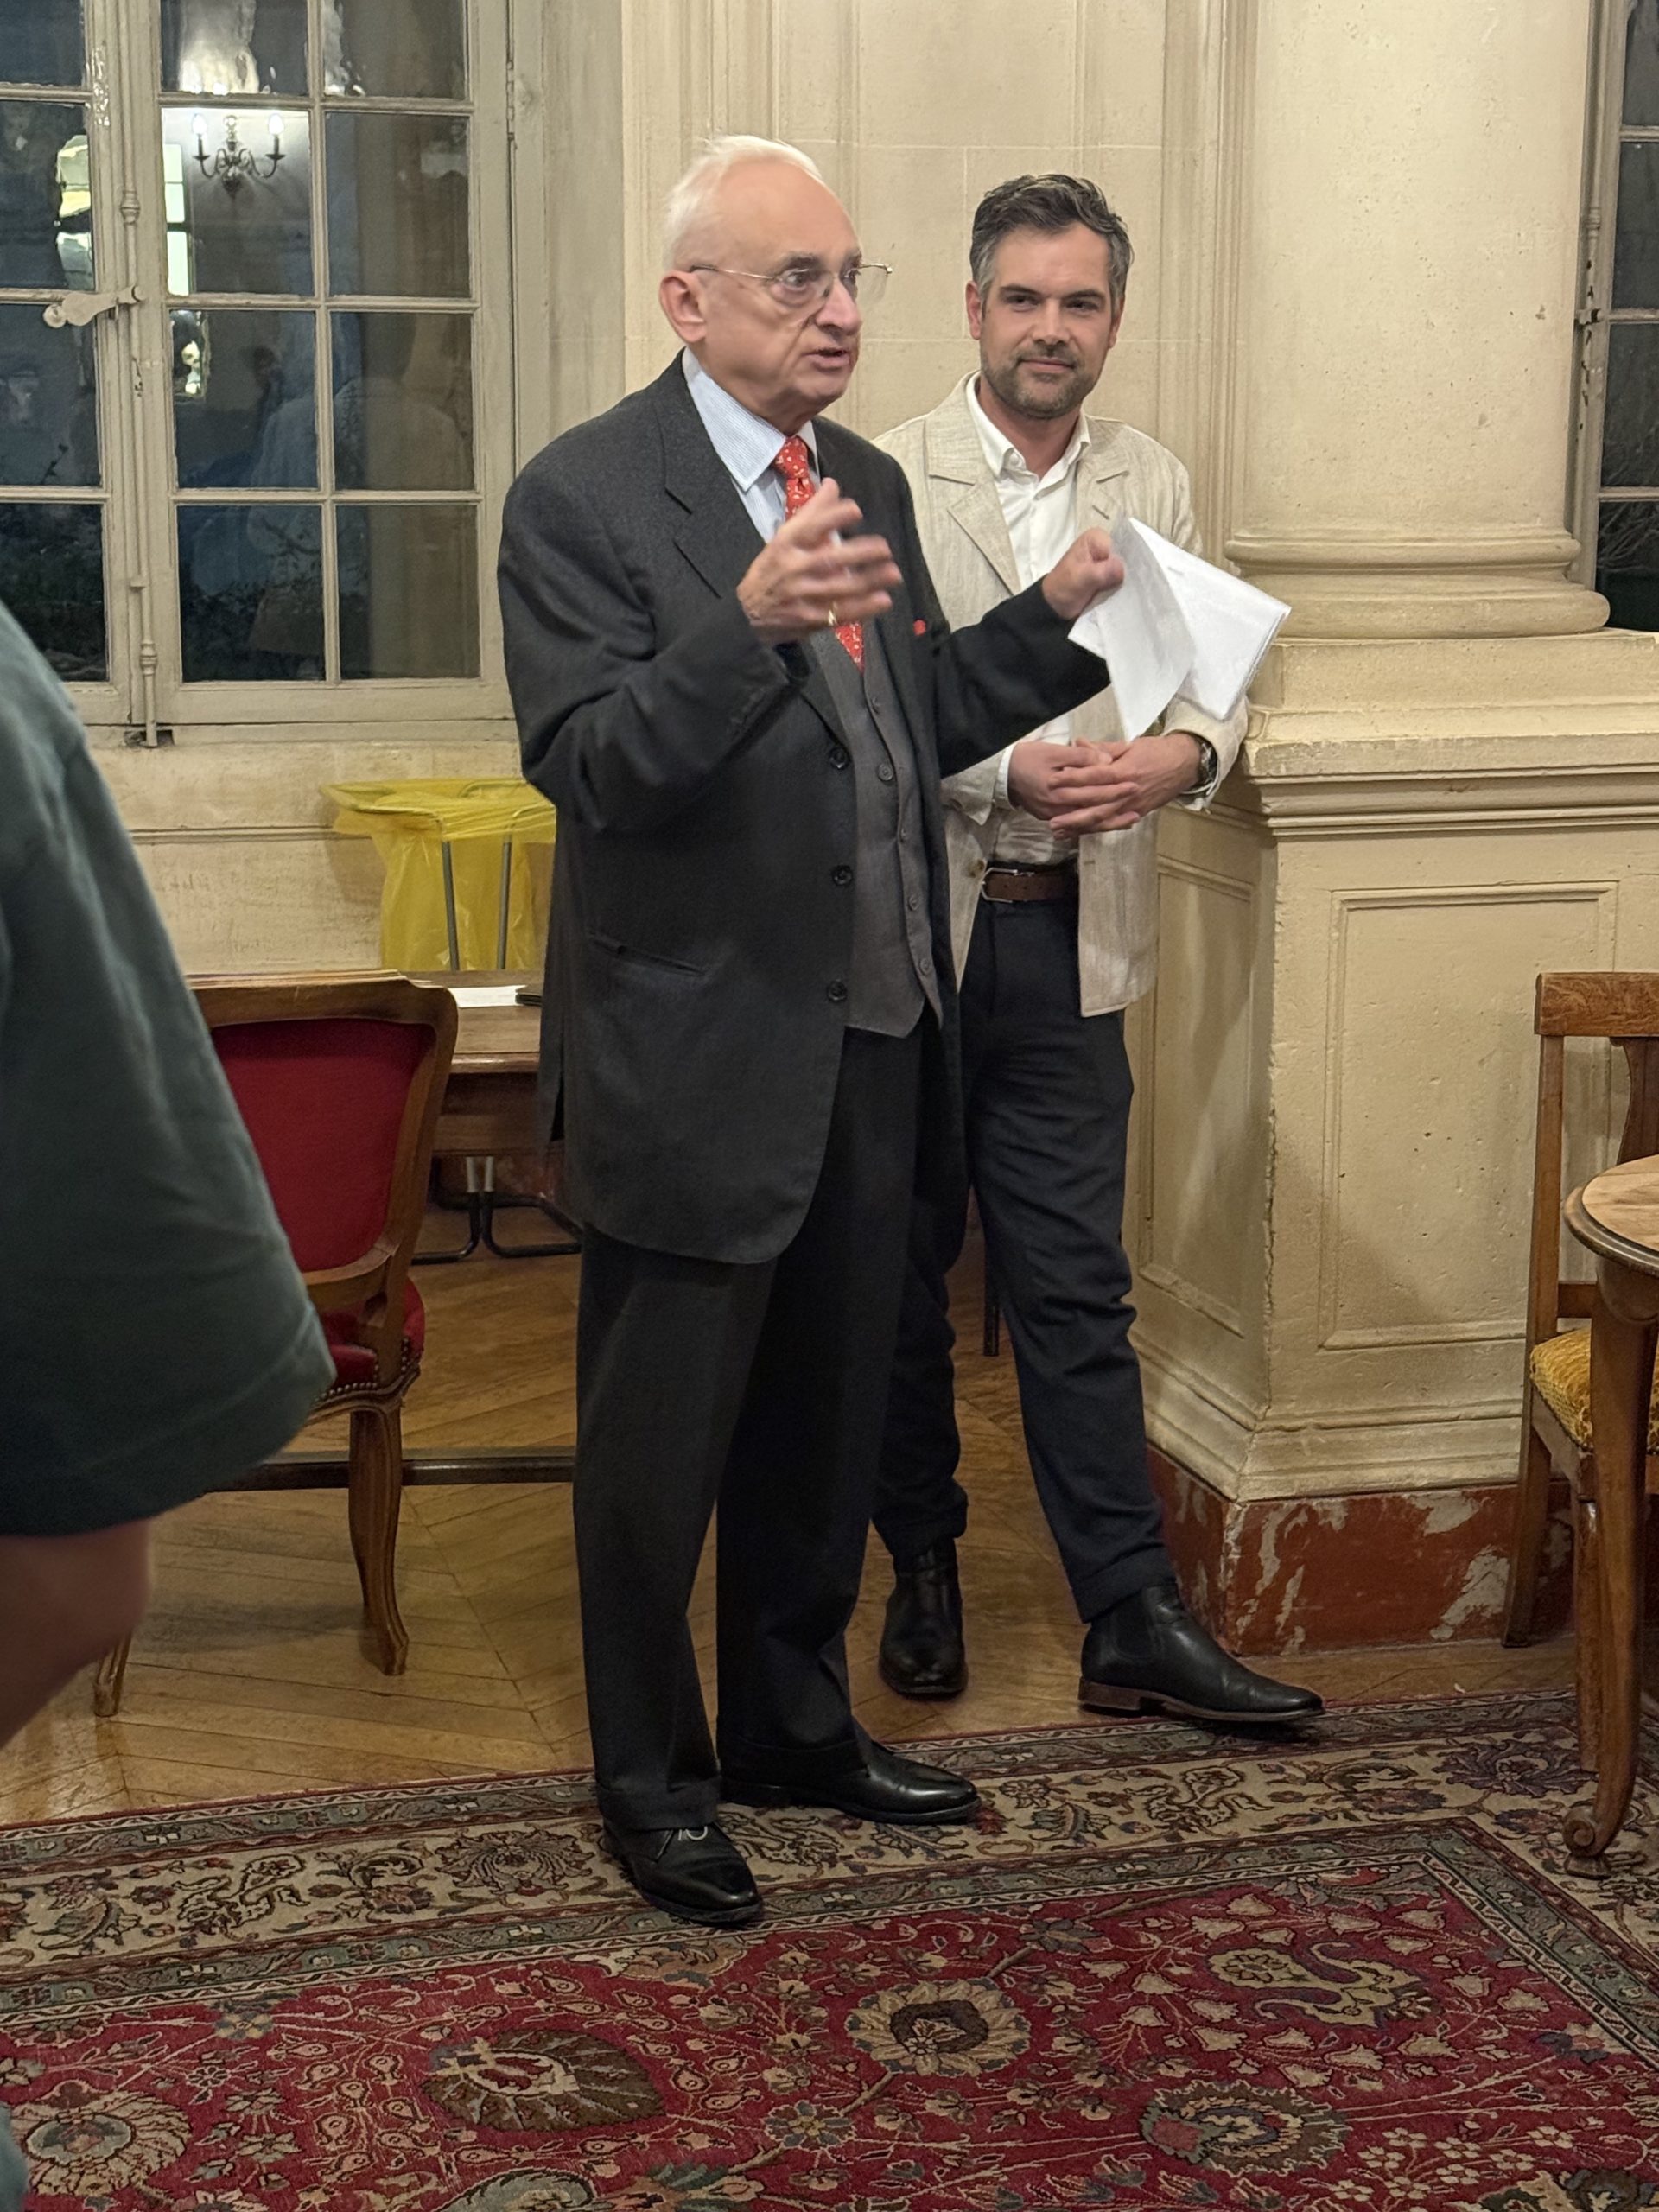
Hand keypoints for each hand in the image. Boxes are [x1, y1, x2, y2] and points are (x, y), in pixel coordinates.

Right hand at [737, 477, 902, 642]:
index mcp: (786, 544)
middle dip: (858, 553)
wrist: (748, 615)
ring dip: (868, 581)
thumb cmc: (771, 570)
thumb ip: (811, 513)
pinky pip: (840, 613)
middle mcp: (793, 569)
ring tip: (893, 573)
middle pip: (828, 559)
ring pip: (838, 588)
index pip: (809, 528)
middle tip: (884, 547)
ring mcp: (802, 596)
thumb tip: (833, 484)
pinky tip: (883, 600)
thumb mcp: (783, 538)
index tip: (855, 510)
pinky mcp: (811, 619)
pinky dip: (863, 608)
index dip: (832, 518)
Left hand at [1008, 731, 1202, 836]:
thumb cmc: (1157, 751)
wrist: (1185, 764)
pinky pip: (1113, 824)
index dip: (1072, 779)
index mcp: (1124, 770)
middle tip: (1050, 820)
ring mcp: (1133, 805)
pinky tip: (1079, 834)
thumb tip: (1078, 743)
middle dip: (1072, 814)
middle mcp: (1127, 791)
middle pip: (1095, 805)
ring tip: (1059, 832)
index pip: (1093, 776)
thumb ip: (1102, 748)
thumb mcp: (1129, 745)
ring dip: (1080, 827)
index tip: (1052, 781)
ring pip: (1103, 820)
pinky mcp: (1138, 813)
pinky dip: (1095, 830)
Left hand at [1040, 527, 1125, 621]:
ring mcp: (1107, 561)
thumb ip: (1102, 572)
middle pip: (1126, 557)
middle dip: (1128, 572)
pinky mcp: (1109, 575)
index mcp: (1096, 538)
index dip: (1125, 562)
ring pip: (1126, 570)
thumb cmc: (1064, 588)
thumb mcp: (1082, 578)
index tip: (1125, 578)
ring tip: (1128, 593)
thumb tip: (1122, 569)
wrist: (1055, 606)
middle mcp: (1104, 546)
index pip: (1121, 546)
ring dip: (1126, 582)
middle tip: (1129, 588)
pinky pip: (1122, 580)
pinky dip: (1122, 588)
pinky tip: (1125, 595)